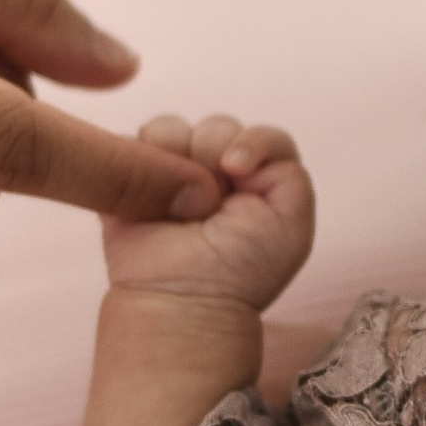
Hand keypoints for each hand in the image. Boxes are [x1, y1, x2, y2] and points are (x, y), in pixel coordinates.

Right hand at [102, 117, 314, 311]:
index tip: (236, 169)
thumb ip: (289, 171)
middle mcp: (216, 173)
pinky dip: (142, 157)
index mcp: (257, 180)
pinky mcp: (133, 178)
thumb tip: (234, 152)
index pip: (261, 136)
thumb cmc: (242, 269)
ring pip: (173, 128)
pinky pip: (134, 142)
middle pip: (217, 126)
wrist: (186, 298)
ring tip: (177, 205)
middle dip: (212, 153)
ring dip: (176, 156)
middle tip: (209, 201)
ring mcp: (173, 174)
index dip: (252, 143)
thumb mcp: (292, 222)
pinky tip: (152, 194)